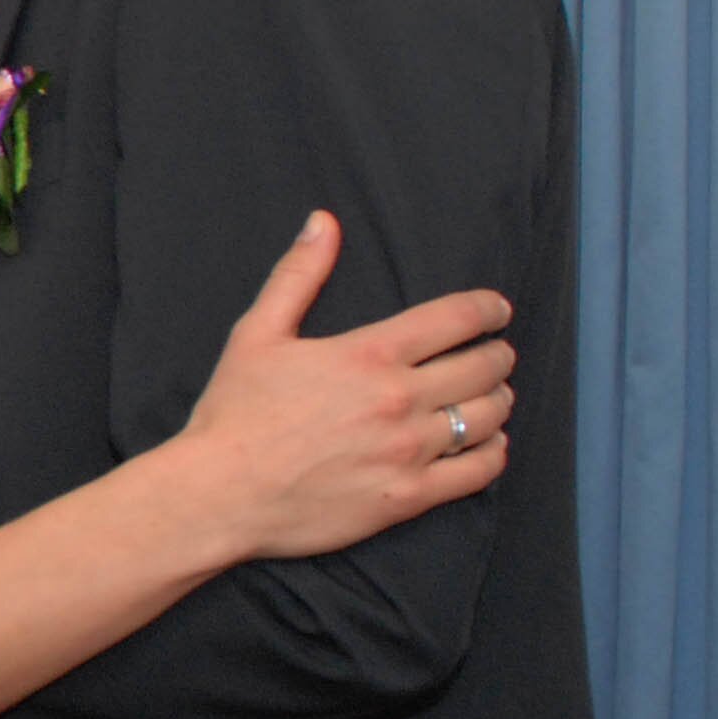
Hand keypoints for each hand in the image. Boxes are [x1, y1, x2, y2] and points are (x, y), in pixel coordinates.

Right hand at [167, 212, 517, 560]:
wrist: (220, 493)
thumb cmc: (234, 412)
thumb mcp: (256, 334)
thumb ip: (297, 275)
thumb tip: (323, 222)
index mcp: (368, 354)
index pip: (456, 319)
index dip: (487, 309)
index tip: (496, 310)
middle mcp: (399, 399)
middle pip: (483, 367)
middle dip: (497, 355)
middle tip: (494, 355)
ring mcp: (408, 451)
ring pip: (486, 416)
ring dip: (497, 400)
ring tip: (492, 397)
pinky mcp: (409, 496)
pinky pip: (478, 470)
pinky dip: (493, 452)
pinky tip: (487, 443)